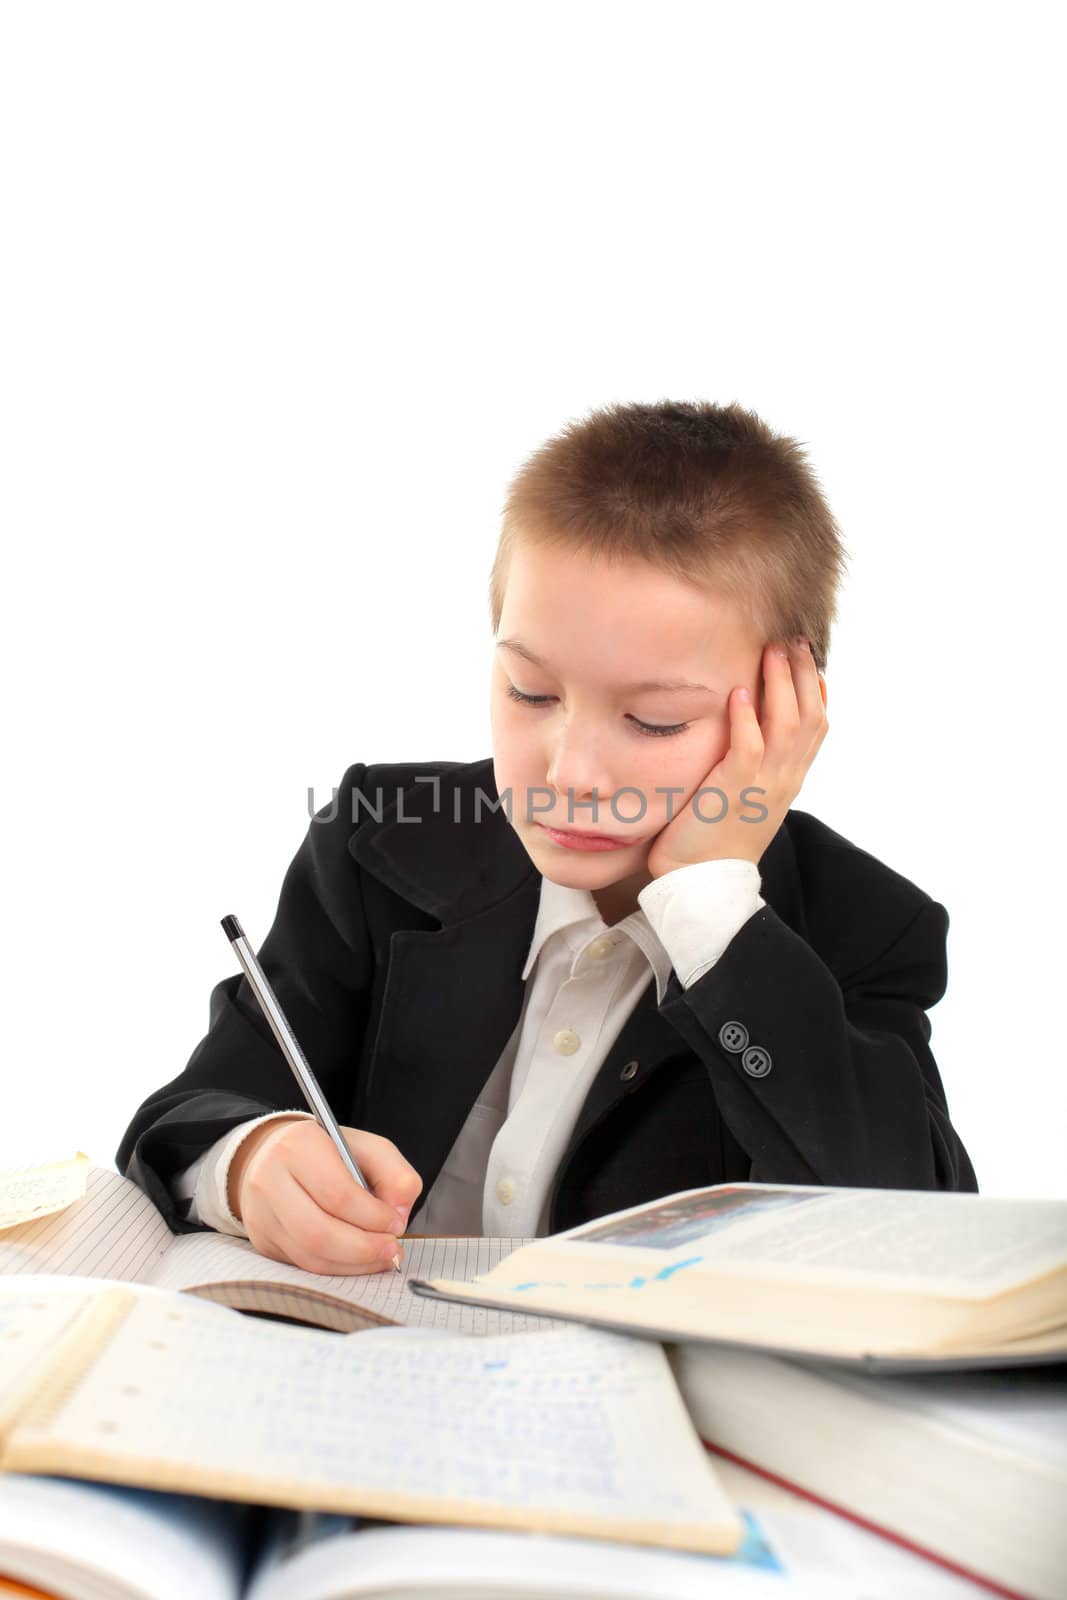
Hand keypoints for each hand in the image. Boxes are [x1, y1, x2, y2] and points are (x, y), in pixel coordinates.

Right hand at [230, 1118, 422, 1276]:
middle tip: (393, 1249)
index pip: (337, 1193)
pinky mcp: (263, 1240)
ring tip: (381, 1256)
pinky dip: (338, 1268)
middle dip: (364, 1248)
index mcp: (298, 1146)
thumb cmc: (326, 1152)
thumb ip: (395, 1174)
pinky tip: (359, 1260)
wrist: (273, 1157)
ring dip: (353, 1263)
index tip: (397, 1223)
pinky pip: (304, 1265)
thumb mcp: (367, 1147)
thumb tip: (399, 1213)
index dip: (373, 1216)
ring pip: (310, 1255)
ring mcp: (261, 1214)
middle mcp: (270, 1180)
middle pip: (318, 1232)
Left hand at [646, 636, 827, 876]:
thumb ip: (755, 762)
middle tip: (792, 639)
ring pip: (786, 726)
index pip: (817, 727)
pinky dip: (747, 720)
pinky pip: (749, 749)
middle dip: (803, 674)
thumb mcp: (746, 795)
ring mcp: (763, 785)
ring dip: (780, 685)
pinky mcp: (734, 791)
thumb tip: (752, 727)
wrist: (700, 882)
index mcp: (789, 779)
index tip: (809, 658)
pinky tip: (740, 694)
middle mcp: (784, 779)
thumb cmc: (713, 838)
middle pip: (809, 716)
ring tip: (771, 651)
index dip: (817, 690)